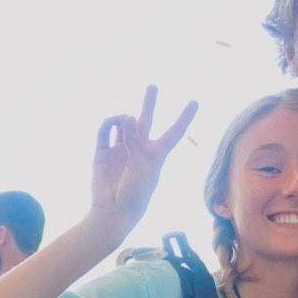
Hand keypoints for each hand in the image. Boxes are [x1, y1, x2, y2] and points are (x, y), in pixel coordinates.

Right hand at [90, 86, 197, 236]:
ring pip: (124, 123)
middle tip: (153, 85)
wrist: (112, 211)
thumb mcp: (142, 168)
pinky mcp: (103, 151)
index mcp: (156, 156)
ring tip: (126, 121)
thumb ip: (135, 141)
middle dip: (150, 103)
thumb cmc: (135, 196)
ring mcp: (120, 149)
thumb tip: (126, 115)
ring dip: (126, 118)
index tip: (194, 102)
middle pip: (146, 121)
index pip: (173, 133)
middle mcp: (139, 149)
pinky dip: (109, 122)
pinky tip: (114, 122)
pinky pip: (105, 130)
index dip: (184, 118)